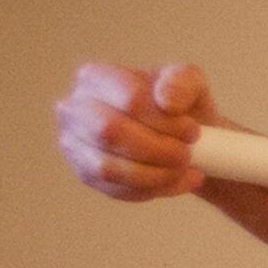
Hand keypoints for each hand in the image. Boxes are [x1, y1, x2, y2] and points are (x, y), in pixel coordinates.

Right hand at [54, 61, 223, 199]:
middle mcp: (75, 109)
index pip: (130, 99)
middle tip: (187, 154)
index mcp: (97, 77)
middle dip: (159, 149)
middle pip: (111, 132)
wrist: (182, 137)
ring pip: (109, 168)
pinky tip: (179, 181)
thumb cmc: (179, 104)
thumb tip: (167, 101)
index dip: (165, 120)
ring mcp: (74, 144)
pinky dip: (154, 189)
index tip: (193, 131)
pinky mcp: (86, 173)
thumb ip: (182, 81)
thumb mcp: (190, 81)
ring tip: (186, 169)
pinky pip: (117, 190)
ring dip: (156, 173)